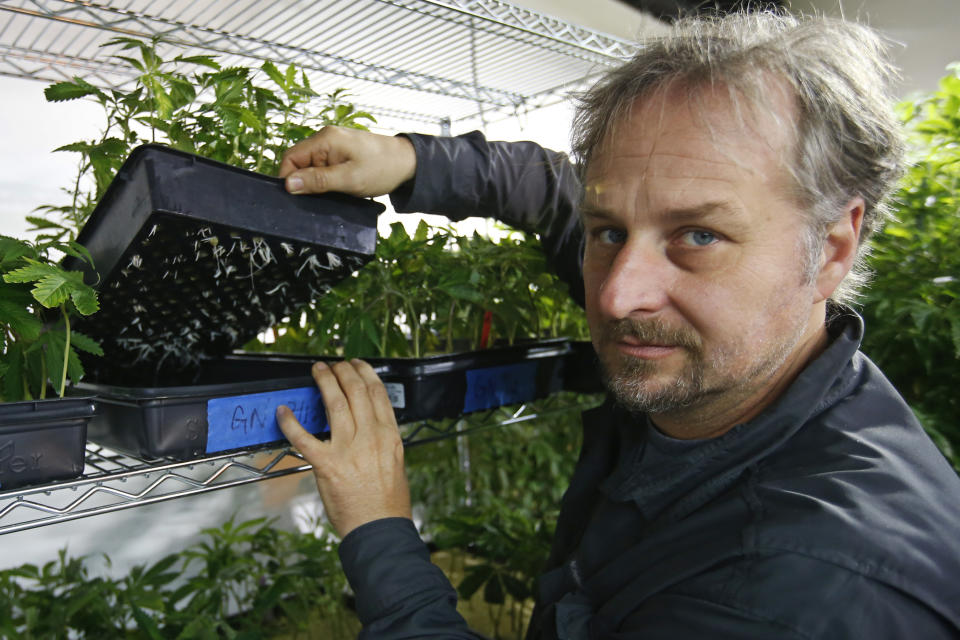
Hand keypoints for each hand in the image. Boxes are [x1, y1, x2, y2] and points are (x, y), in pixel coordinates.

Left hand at [276, 360, 411, 537]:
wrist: (380, 530)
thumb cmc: (388, 502)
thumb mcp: (396, 463)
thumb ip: (383, 441)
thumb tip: (372, 425)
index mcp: (389, 435)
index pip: (377, 393)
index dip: (364, 372)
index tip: (356, 364)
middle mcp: (371, 437)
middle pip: (356, 391)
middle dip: (343, 371)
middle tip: (333, 365)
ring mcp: (349, 450)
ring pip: (335, 404)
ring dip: (324, 382)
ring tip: (317, 371)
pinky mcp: (327, 465)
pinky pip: (304, 438)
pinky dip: (290, 422)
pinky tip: (283, 411)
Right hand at [279, 126, 416, 196]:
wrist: (409, 162)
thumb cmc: (383, 169)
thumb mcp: (349, 179)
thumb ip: (318, 181)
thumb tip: (289, 185)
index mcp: (324, 140)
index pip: (290, 158)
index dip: (288, 179)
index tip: (295, 199)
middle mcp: (325, 138)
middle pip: (299, 163)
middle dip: (304, 183)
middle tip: (316, 201)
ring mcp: (333, 145)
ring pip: (311, 167)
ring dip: (317, 184)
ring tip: (331, 195)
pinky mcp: (341, 154)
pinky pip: (323, 168)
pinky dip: (326, 181)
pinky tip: (337, 190)